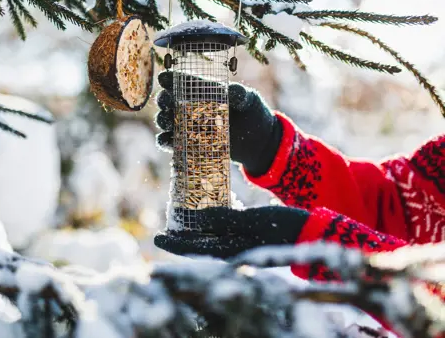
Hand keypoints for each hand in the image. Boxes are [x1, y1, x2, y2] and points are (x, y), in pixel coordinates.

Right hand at [154, 70, 282, 176]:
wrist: (259, 141)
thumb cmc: (253, 113)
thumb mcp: (249, 100)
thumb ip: (240, 94)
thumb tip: (233, 92)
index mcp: (203, 91)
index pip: (183, 82)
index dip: (171, 79)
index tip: (163, 78)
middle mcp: (192, 107)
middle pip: (169, 101)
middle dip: (164, 100)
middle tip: (166, 102)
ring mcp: (189, 126)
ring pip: (167, 121)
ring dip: (163, 120)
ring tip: (167, 121)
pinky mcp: (190, 144)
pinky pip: (172, 143)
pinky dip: (165, 141)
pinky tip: (167, 139)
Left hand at [154, 205, 308, 259]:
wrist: (312, 233)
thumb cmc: (283, 226)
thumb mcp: (252, 220)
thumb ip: (224, 219)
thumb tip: (196, 217)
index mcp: (231, 250)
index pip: (194, 249)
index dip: (174, 243)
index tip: (156, 237)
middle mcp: (233, 251)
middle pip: (199, 246)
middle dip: (181, 239)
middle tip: (164, 230)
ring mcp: (242, 245)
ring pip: (210, 241)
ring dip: (194, 233)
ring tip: (181, 223)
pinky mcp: (250, 238)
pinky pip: (224, 235)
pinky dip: (212, 228)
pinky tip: (208, 219)